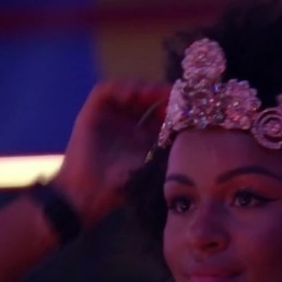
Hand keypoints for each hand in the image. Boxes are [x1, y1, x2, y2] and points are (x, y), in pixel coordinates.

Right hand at [51, 80, 169, 223]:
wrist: (88, 194)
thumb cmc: (121, 186)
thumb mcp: (151, 164)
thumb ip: (167, 147)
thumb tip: (192, 130)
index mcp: (144, 135)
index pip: (161, 111)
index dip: (172, 105)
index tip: (183, 103)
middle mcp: (128, 122)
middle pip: (146, 97)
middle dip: (158, 92)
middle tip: (169, 93)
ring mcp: (109, 116)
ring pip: (127, 89)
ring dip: (140, 87)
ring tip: (151, 92)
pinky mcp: (91, 112)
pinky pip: (104, 91)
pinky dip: (118, 87)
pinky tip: (130, 94)